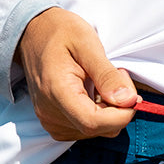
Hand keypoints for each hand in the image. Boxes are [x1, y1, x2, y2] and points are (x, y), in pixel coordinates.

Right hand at [15, 8, 138, 140]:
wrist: (32, 33)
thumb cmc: (59, 33)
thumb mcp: (87, 43)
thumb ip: (107, 75)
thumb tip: (128, 101)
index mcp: (57, 92)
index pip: (94, 122)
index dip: (121, 114)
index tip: (131, 94)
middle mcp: (50, 114)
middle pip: (99, 128)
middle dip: (119, 108)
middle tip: (117, 77)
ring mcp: (51, 122)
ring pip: (97, 131)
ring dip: (109, 111)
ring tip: (101, 82)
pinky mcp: (55, 124)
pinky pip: (87, 129)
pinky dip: (99, 114)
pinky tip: (93, 93)